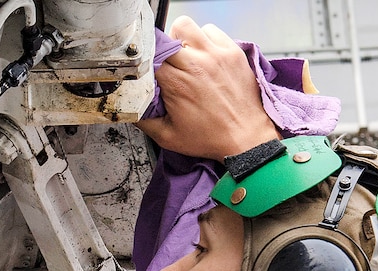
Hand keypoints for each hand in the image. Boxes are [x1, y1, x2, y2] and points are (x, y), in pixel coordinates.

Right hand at [136, 16, 278, 160]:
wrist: (246, 137)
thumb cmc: (212, 138)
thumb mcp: (168, 137)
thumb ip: (144, 121)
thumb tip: (131, 109)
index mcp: (177, 84)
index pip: (150, 59)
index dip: (146, 64)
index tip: (147, 72)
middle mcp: (196, 65)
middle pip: (164, 39)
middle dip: (160, 52)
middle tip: (165, 67)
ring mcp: (215, 55)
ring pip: (186, 26)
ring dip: (181, 39)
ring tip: (184, 56)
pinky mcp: (232, 51)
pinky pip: (211, 30)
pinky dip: (204, 39)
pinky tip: (204, 56)